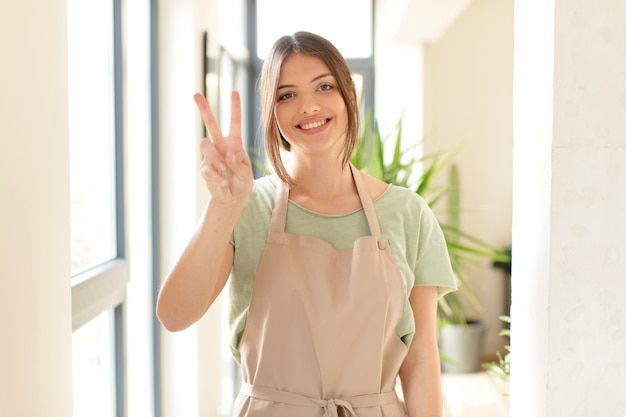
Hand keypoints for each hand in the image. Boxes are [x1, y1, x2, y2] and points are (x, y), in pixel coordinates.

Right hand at [194, 91, 252, 205]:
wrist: (233, 197)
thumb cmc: (242, 182)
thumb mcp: (247, 173)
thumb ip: (238, 163)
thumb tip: (228, 155)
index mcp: (234, 143)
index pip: (234, 122)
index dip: (235, 107)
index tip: (234, 91)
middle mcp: (221, 145)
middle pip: (210, 123)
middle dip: (203, 108)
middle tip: (195, 94)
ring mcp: (211, 155)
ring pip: (205, 144)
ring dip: (216, 157)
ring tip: (225, 169)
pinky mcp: (205, 168)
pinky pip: (207, 168)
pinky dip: (217, 177)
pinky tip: (224, 184)